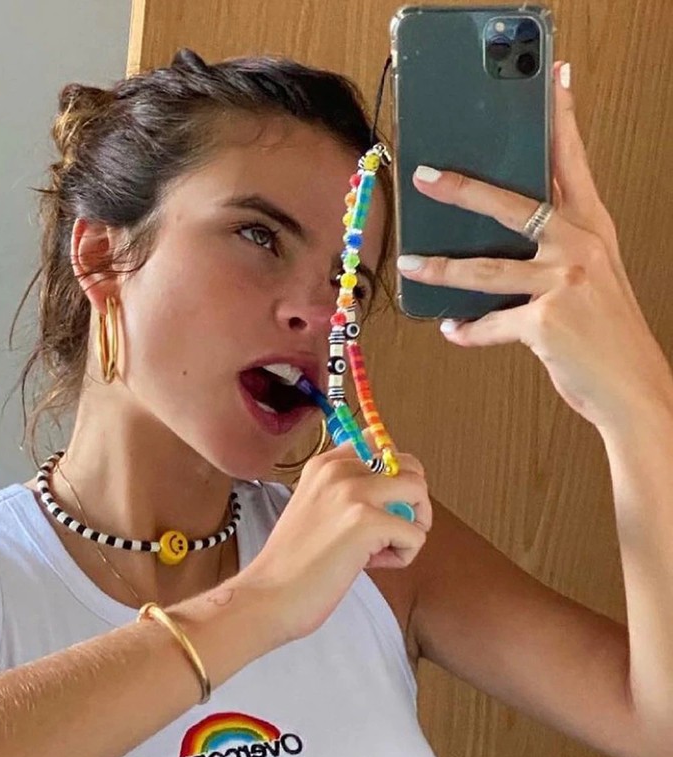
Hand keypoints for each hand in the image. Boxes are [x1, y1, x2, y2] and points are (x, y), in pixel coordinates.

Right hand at [234, 439, 430, 642]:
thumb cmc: (291, 563)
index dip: (390, 480)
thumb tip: (390, 495)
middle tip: (388, 531)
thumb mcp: (313, 506)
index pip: (381, 447)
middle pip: (409, 466)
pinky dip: (404, 555)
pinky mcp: (367, 522)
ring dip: (413, 525)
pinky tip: (372, 565)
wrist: (268, 595)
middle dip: (411, 500)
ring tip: (382, 548)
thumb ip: (344, 492)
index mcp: (325, 464)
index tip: (373, 508)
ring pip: (418, 492)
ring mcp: (354, 493)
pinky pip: (416, 534)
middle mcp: (340, 470)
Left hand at [398, 62, 672, 431]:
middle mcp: (579, 247)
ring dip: (441, 269)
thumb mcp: (593, 275)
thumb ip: (554, 250)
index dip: (561, 120)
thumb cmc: (607, 331)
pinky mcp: (546, 322)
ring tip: (411, 264)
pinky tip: (453, 330)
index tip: (553, 81)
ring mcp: (564, 283)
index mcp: (592, 228)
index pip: (573, 162)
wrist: (633, 386)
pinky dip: (468, 331)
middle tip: (425, 177)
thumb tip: (494, 245)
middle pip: (511, 204)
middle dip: (462, 189)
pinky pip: (489, 324)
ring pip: (485, 269)